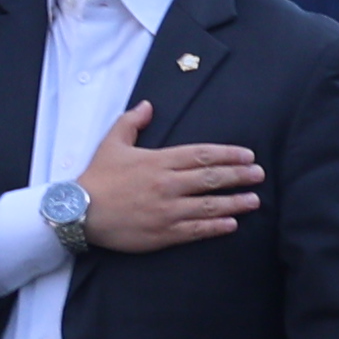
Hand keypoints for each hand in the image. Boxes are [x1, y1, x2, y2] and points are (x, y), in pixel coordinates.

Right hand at [72, 102, 264, 252]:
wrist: (78, 212)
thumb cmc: (96, 177)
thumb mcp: (111, 144)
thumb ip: (131, 122)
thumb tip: (147, 105)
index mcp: (158, 161)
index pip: (202, 155)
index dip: (228, 154)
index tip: (248, 155)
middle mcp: (167, 184)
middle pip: (211, 178)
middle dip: (239, 176)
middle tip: (259, 175)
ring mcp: (167, 210)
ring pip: (209, 205)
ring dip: (235, 202)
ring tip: (254, 200)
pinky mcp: (163, 233)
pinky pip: (196, 230)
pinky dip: (216, 226)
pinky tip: (232, 224)